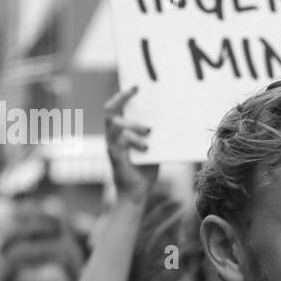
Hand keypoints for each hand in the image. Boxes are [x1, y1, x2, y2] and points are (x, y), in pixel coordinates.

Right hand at [104, 87, 157, 203]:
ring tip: (149, 132)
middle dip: (121, 99)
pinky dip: (134, 142)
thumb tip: (171, 121)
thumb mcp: (153, 149)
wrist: (136, 195)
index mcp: (120, 134)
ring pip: (115, 125)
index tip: (136, 86)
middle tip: (135, 92)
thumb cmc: (144, 172)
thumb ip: (155, 137)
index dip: (123, 96)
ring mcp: (112, 148)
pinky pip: (120, 143)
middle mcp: (112, 139)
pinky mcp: (115, 159)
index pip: (115, 109)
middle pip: (109, 112)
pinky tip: (147, 148)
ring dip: (133, 125)